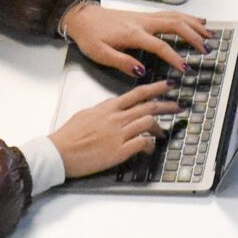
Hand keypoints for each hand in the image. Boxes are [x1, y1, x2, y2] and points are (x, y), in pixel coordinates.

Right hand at [50, 82, 182, 176]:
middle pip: (148, 107)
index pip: (137, 93)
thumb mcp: (86, 114)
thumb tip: (113, 109)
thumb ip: (104, 110)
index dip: (155, 88)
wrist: (59, 152)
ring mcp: (118, 134)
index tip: (168, 85)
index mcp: (108, 108)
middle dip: (167, 105)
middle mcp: (116, 118)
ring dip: (159, 128)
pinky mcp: (119, 151)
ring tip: (162, 132)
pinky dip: (150, 145)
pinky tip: (149, 148)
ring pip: (148, 123)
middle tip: (178, 106)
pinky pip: (142, 144)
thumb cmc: (68, 135)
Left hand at [63, 0, 212, 77]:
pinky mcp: (145, 15)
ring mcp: (145, 16)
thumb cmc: (90, 37)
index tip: (187, 69)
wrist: (82, 17)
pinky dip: (186, 17)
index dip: (175, 58)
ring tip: (209, 34)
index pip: (160, 46)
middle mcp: (143, 22)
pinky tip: (196, 21)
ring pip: (176, 16)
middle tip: (207, 49)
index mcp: (133, 34)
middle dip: (194, 36)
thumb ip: (122, 62)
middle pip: (175, 25)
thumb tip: (141, 71)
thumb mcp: (100, 54)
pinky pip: (171, 14)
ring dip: (194, 24)